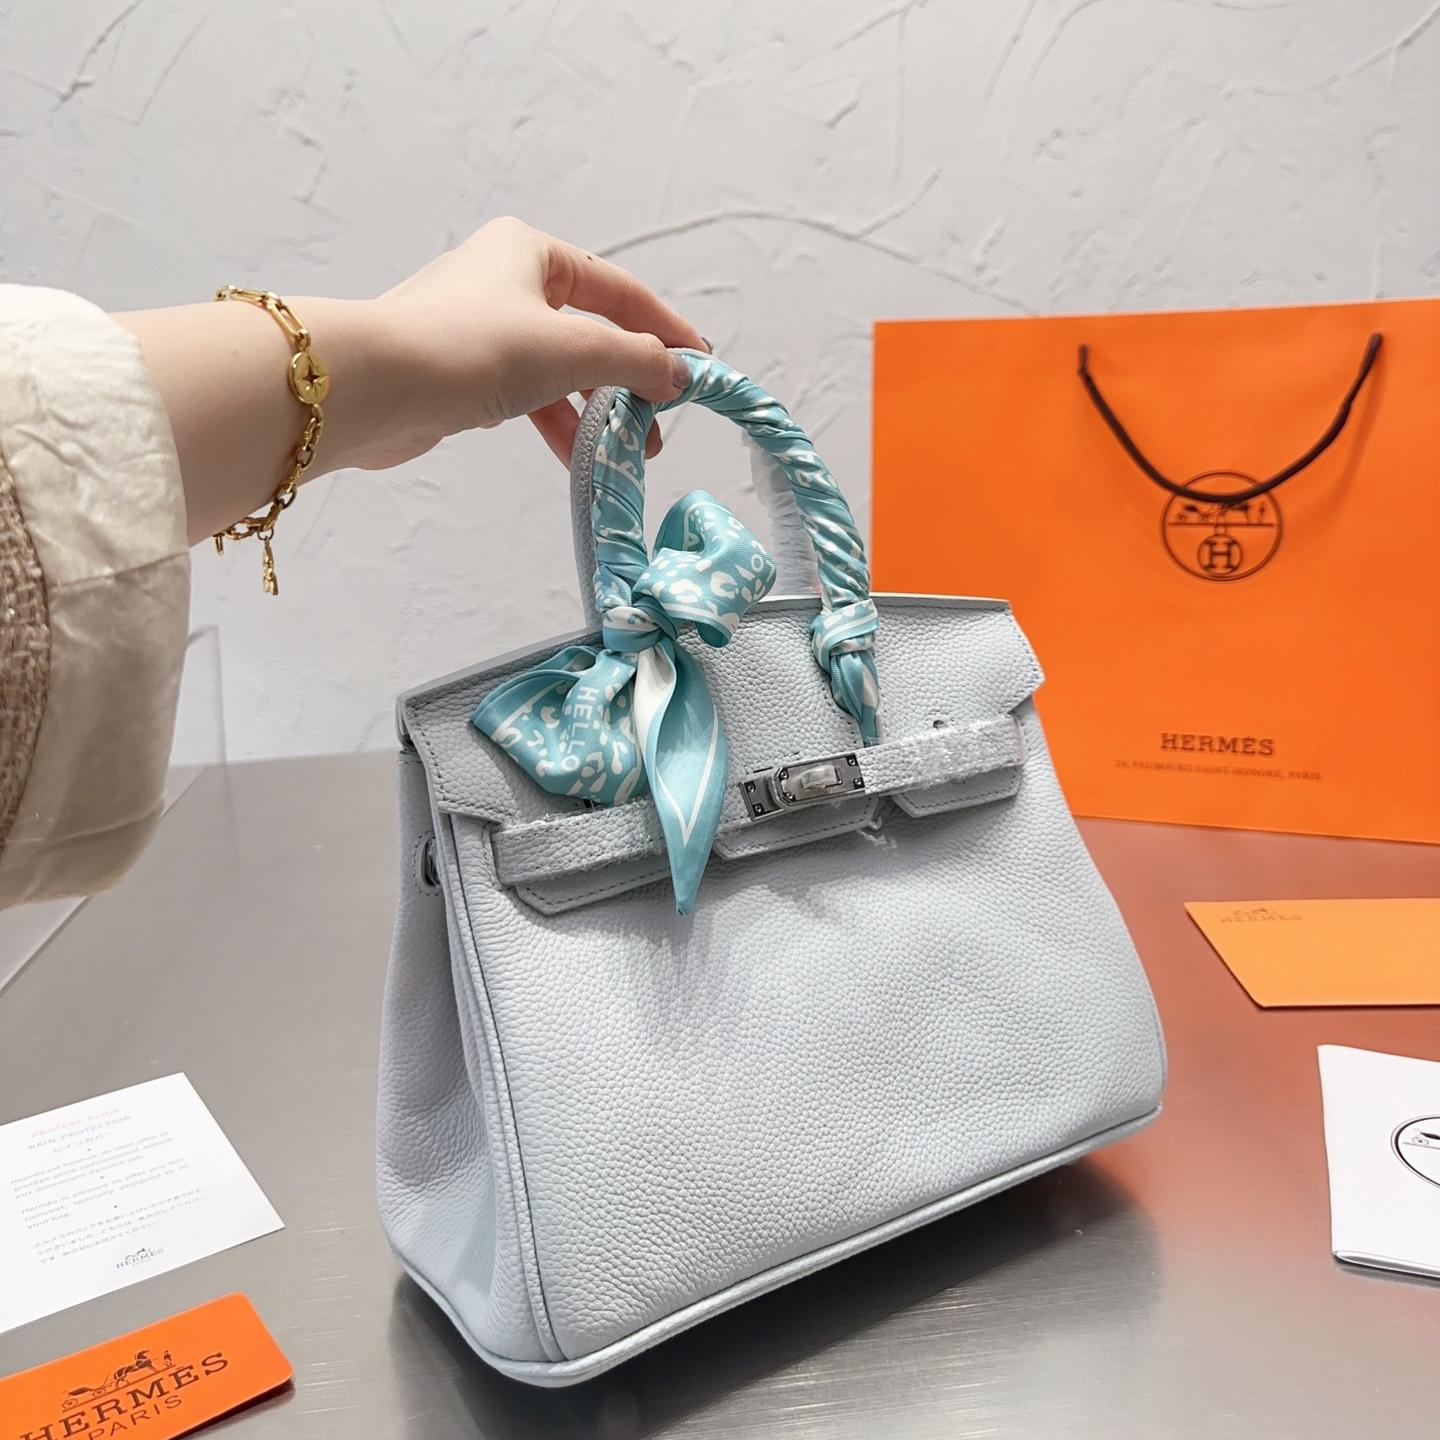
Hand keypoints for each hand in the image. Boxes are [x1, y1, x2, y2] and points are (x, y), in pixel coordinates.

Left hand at [366, 217, 704, 469]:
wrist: (373, 388)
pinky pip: (525, 395)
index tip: (700, 366)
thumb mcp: (570, 350)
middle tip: (660, 422)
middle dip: (628, 380)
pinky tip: (573, 454)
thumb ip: (633, 361)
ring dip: (594, 411)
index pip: (619, 291)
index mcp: (530, 252)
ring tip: (628, 451)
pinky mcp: (458, 373)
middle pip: (589, 330)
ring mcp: (478, 328)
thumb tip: (680, 373)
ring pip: (557, 368)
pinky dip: (554, 422)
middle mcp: (504, 280)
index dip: (665, 329)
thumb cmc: (472, 349)